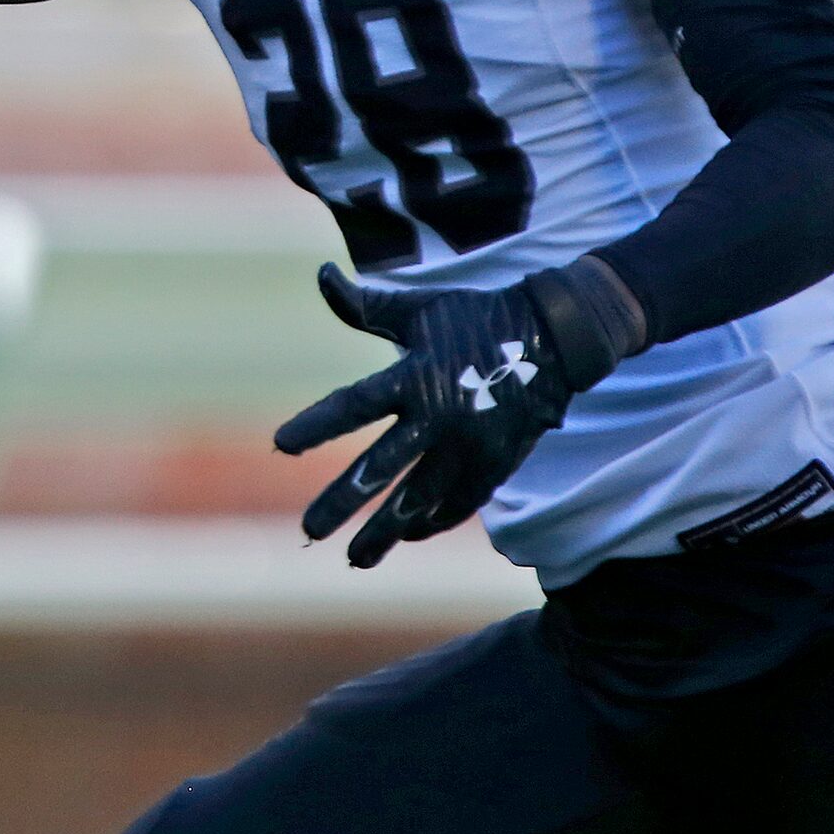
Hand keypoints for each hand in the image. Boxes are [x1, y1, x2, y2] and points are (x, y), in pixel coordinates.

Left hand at [275, 259, 638, 567]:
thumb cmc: (474, 317)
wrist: (554, 337)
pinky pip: (457, 502)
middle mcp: (439, 415)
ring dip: (385, 532)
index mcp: (414, 374)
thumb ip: (365, 305)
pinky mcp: (496, 463)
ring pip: (419, 499)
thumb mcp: (418, 309)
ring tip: (355, 558)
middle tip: (309, 530)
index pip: (353, 404)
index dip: (315, 424)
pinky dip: (431, 521)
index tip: (280, 444)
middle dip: (344, 501)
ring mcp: (470, 445)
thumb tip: (323, 275)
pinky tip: (406, 536)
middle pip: (382, 467)